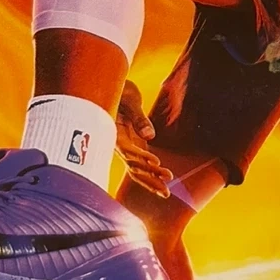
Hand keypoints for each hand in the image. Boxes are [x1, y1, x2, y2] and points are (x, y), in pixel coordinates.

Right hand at [116, 80, 172, 197]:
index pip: (128, 151)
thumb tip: (150, 136)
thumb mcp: (129, 101)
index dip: (141, 157)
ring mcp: (125, 147)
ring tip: (166, 192)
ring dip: (151, 181)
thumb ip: (138, 118)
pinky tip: (164, 178)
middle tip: (165, 191)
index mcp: (113, 134)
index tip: (155, 162)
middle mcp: (119, 145)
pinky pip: (141, 162)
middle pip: (133, 167)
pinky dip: (151, 171)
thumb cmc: (119, 91)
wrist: (113, 87)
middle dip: (149, 180)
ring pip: (137, 169)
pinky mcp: (133, 145)